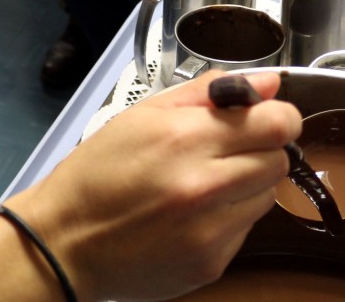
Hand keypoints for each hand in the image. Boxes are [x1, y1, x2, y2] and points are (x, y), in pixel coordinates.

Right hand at [8, 72, 300, 300]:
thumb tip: (264, 83)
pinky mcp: (212, 263)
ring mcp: (210, 230)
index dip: (276, 115)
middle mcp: (203, 186)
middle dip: (261, 149)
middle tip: (225, 151)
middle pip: (279, 159)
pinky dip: (229, 217)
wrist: (65, 243)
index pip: (276, 122)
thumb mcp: (143, 115)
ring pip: (267, 195)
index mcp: (184, 139)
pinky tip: (193, 214)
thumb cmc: (97, 174)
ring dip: (248, 184)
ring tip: (204, 183)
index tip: (263, 117)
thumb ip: (209, 92)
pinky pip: (246, 230)